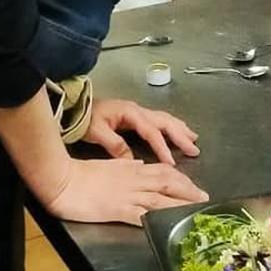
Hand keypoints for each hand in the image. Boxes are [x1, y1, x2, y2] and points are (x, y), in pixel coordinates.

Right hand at [42, 157, 207, 226]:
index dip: (181, 178)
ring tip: (196, 210)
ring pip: (161, 198)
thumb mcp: (110, 165)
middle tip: (204, 198)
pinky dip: (157, 219)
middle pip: (168, 183)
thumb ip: (127, 167)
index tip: (193, 186)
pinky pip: (142, 215)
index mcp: (132, 169)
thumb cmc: (82, 174)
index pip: (163, 171)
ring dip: (180, 204)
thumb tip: (142, 166)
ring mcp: (127, 195)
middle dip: (188, 190)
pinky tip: (169, 224)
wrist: (63, 180)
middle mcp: (134, 180)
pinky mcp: (118, 210)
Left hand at [84, 97, 199, 166]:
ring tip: (193, 138)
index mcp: (131, 113)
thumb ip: (115, 145)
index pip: (151, 132)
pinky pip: (159, 120)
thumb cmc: (85, 118)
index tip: (171, 163)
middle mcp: (138, 110)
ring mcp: (138, 112)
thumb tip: (132, 161)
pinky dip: (172, 126)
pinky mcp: (136, 116)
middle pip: (165, 122)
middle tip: (194, 149)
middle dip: (180, 135)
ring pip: (165, 119)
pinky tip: (177, 131)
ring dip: (179, 129)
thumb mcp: (97, 132)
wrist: (75, 107)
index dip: (162, 147)